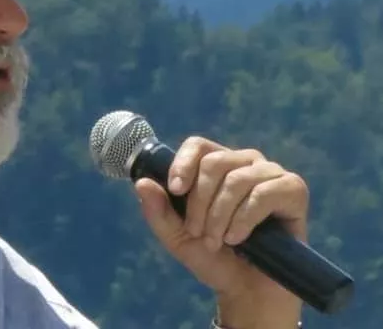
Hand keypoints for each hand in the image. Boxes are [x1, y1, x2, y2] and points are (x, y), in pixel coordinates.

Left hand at [134, 136, 307, 328]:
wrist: (247, 289)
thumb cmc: (213, 257)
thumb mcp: (176, 236)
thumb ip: (158, 210)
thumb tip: (141, 182)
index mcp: (217, 166)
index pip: (198, 145)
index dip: (183, 164)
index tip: (175, 190)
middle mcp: (244, 163)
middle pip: (214, 163)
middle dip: (200, 202)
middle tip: (197, 232)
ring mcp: (270, 174)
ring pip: (237, 179)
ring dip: (220, 215)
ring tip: (217, 241)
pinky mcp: (293, 190)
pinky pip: (264, 193)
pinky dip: (245, 219)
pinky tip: (238, 238)